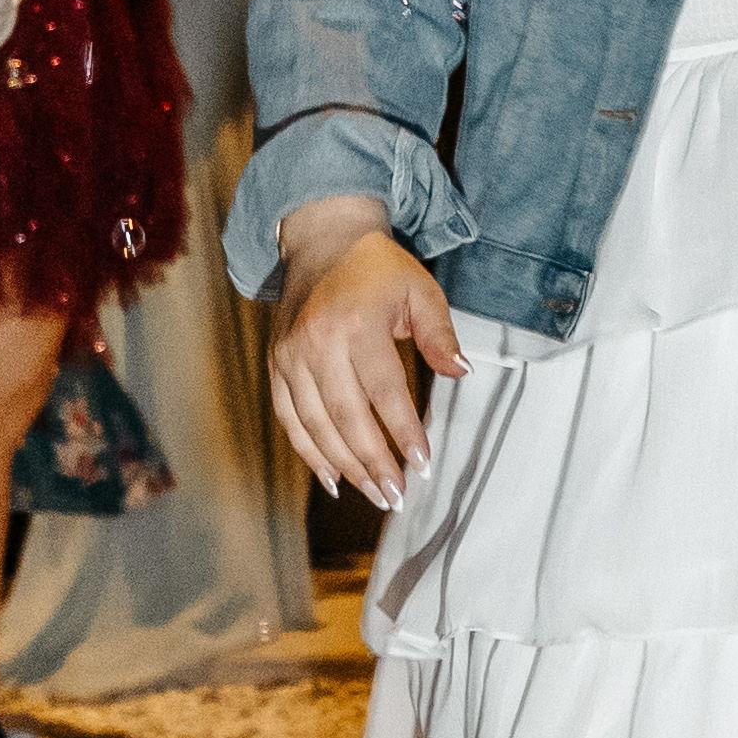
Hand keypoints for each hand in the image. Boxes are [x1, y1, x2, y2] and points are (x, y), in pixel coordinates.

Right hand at [268, 200, 467, 508]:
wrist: (323, 242)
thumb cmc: (380, 270)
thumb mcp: (421, 291)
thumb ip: (441, 335)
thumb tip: (461, 374)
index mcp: (356, 323)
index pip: (383, 391)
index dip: (402, 431)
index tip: (423, 464)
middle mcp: (317, 343)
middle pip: (346, 417)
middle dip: (373, 462)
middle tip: (398, 495)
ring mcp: (290, 356)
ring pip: (315, 425)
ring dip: (345, 466)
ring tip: (375, 494)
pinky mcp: (276, 365)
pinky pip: (290, 419)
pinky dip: (309, 453)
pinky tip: (333, 480)